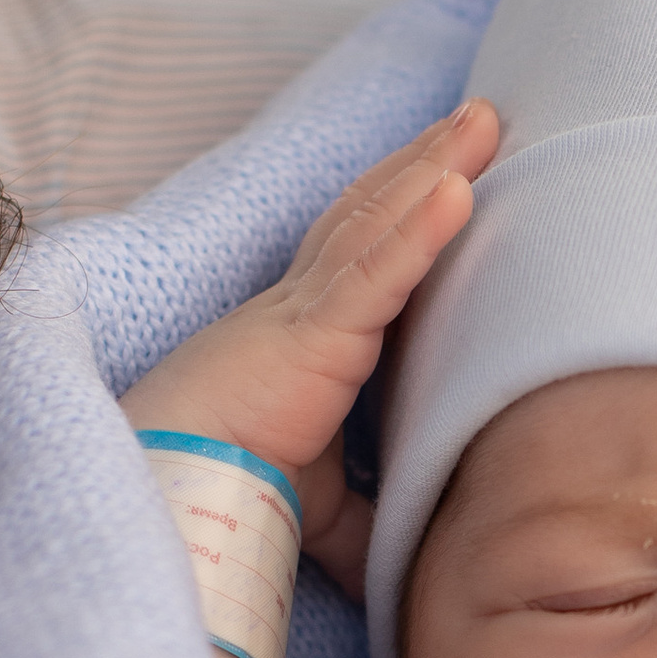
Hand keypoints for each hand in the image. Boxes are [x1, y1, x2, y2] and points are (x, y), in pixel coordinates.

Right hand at [121, 99, 498, 601]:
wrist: (173, 505)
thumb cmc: (229, 499)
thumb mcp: (321, 503)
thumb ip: (370, 513)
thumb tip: (420, 543)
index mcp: (302, 339)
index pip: (361, 254)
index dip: (402, 205)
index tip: (449, 167)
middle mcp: (300, 309)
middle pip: (372, 213)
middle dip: (426, 158)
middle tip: (480, 114)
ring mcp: (305, 315)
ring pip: (377, 222)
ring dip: (433, 166)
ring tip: (483, 118)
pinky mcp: (311, 337)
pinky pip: (375, 272)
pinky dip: (420, 229)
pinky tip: (458, 185)